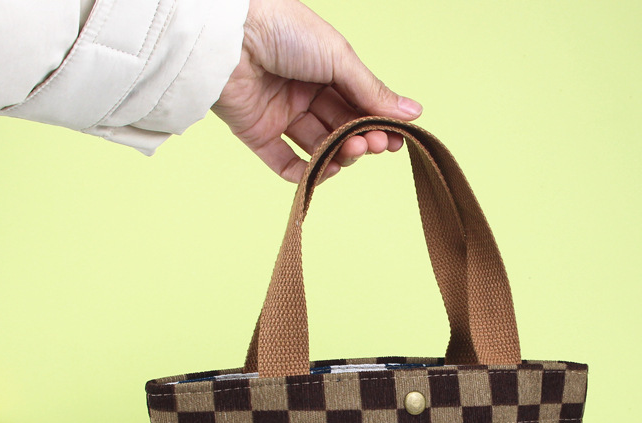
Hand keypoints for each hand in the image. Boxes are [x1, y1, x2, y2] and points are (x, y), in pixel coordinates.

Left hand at [212, 0, 422, 182]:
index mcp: (322, 67)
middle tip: (375, 144)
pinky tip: (327, 169)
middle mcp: (302, 92)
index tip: (395, 139)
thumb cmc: (283, 31)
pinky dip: (307, 173)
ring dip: (340, 154)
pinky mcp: (258, 134)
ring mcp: (280, 114)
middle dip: (360, 139)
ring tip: (353, 150)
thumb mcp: (339, 58)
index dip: (376, 122)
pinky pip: (286, 163)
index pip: (356, 102)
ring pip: (318, 146)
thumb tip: (412, 113)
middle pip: (340, 127)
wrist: (230, 37)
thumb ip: (372, 91)